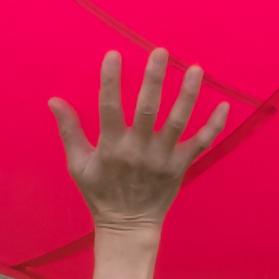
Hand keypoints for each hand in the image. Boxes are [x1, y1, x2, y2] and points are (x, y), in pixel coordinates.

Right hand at [49, 49, 229, 236]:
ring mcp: (163, 159)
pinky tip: (224, 105)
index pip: (109, 108)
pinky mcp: (180, 167)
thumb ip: (69, 131)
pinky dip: (214, 126)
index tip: (114, 55)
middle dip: (154, 79)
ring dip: (188, 94)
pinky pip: (201, 144)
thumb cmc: (100, 194)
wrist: (128, 226)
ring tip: (195, 69)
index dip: (111, 81)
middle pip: (148, 109)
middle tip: (160, 52)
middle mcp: (139, 151)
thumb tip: (54, 100)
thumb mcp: (78, 165)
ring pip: (179, 122)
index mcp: (112, 148)